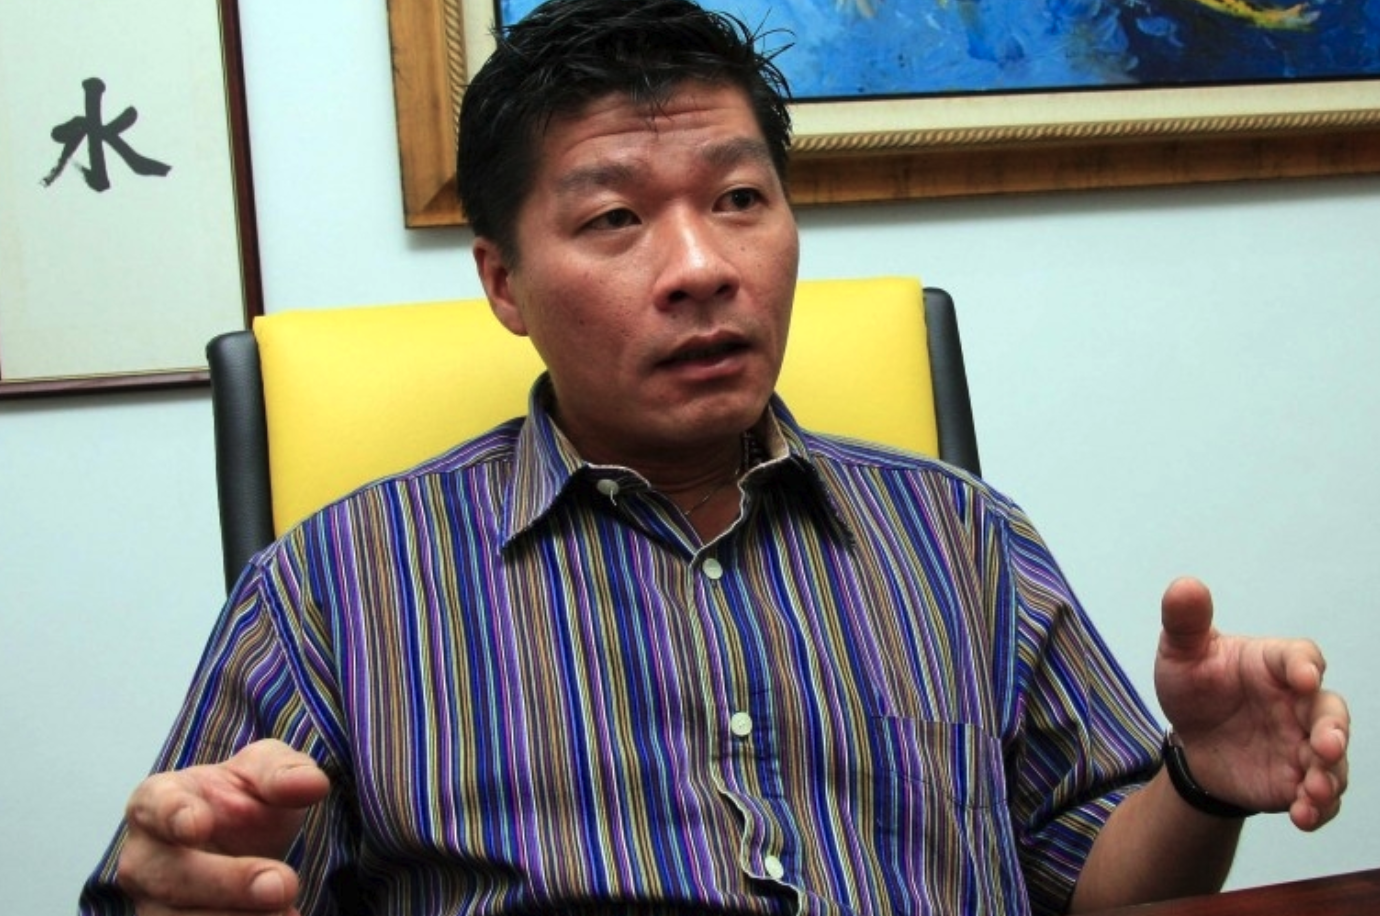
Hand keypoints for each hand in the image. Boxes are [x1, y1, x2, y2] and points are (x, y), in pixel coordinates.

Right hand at [117, 739, 330, 914]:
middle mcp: (143, 858)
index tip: (198, 824)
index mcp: (155, 802)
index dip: (174, 815)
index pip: (156, 806)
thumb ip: (284, 773)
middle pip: (171, 877)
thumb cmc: (244, 798)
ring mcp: (152, 904)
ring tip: (289, 914)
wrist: (242, 844)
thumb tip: (311, 784)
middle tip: (282, 884)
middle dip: (229, 884)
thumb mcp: (266, 772)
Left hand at [1154, 577, 1349, 829]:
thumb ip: (1186, 622)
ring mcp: (1304, 743)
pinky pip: (1321, 797)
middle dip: (1334, 730)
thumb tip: (1185, 585)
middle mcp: (1299, 703)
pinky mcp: (1298, 779)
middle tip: (1326, 747)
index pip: (1301, 657)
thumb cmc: (1195, 685)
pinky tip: (1302, 816)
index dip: (1304, 665)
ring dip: (1330, 776)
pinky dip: (1318, 808)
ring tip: (1312, 792)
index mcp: (1275, 664)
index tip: (1303, 676)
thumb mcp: (1181, 652)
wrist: (1191, 740)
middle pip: (1331, 712)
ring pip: (1333, 760)